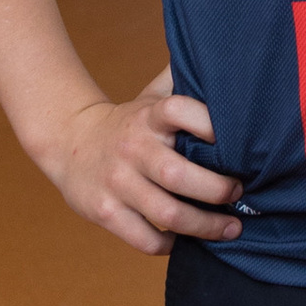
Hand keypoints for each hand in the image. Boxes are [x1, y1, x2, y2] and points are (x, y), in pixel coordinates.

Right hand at [45, 67, 241, 256]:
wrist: (67, 142)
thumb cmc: (127, 124)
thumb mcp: (149, 97)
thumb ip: (182, 81)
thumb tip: (225, 59)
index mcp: (147, 117)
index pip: (178, 109)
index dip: (208, 123)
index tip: (236, 140)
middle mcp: (132, 148)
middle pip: (179, 175)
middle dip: (218, 190)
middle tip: (238, 193)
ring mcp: (117, 183)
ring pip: (168, 214)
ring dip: (206, 226)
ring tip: (229, 228)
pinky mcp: (105, 212)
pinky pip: (146, 239)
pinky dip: (171, 245)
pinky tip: (185, 240)